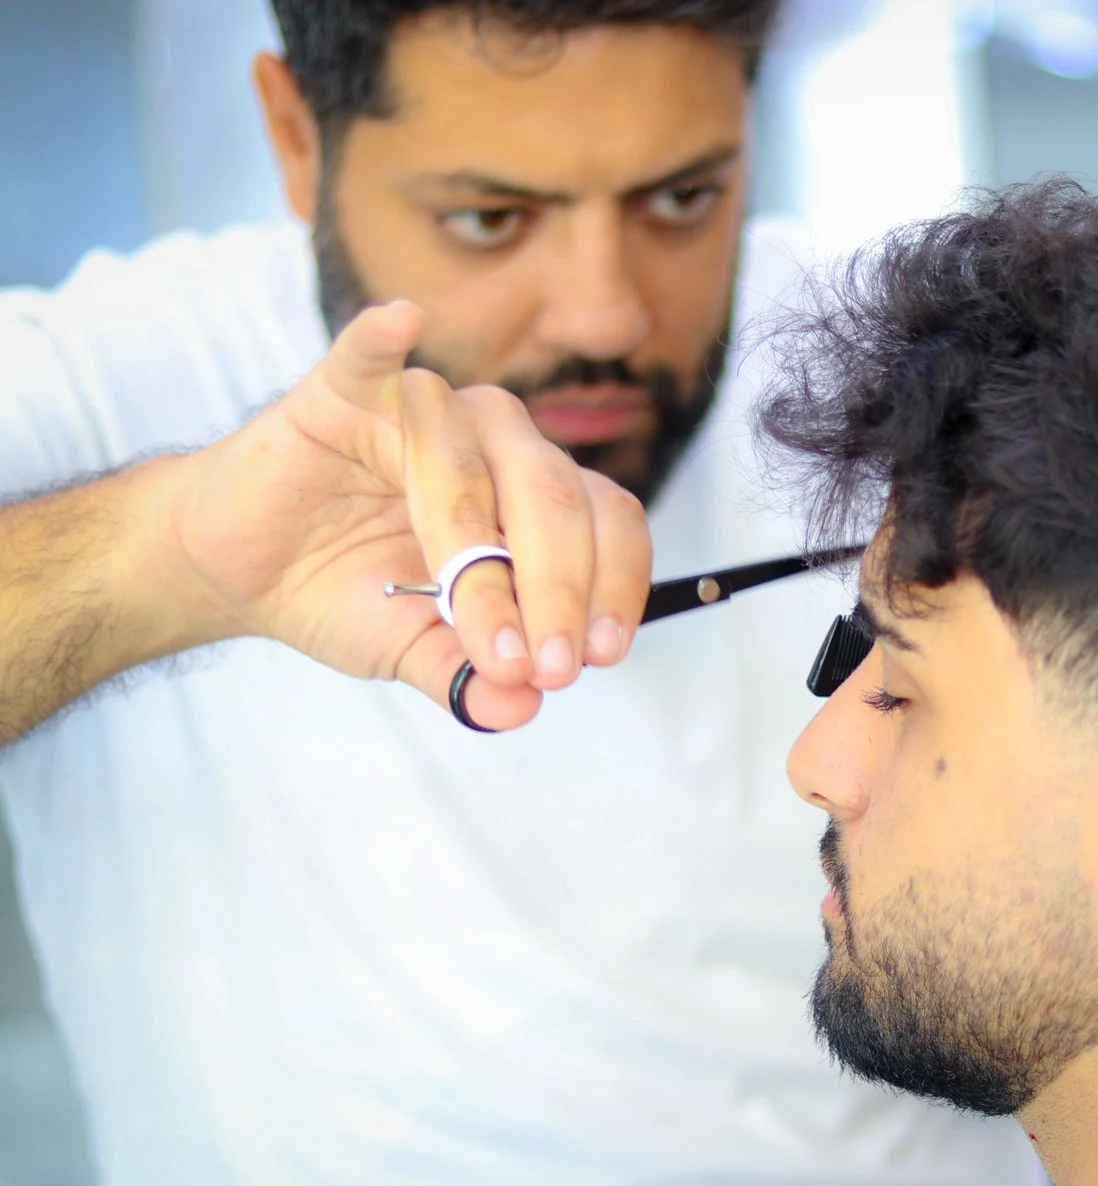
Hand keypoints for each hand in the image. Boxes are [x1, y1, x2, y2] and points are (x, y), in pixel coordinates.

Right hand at [161, 301, 652, 729]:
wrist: (242, 568)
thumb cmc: (347, 593)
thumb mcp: (415, 651)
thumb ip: (468, 676)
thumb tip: (519, 708)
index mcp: (538, 493)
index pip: (607, 523)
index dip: (612, 587)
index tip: (596, 658)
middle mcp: (499, 440)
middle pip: (556, 499)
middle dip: (556, 590)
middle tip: (542, 665)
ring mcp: (425, 408)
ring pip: (471, 470)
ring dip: (478, 557)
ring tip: (474, 634)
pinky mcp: (344, 390)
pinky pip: (368, 356)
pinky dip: (382, 338)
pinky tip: (401, 322)